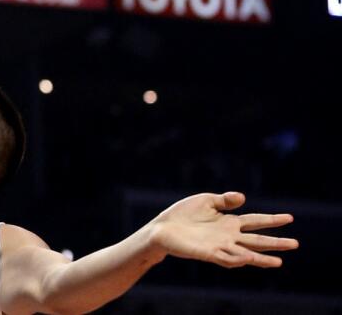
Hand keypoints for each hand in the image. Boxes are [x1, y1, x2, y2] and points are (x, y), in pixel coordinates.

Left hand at [148, 192, 297, 268]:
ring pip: (245, 254)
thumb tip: (243, 197)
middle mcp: (228, 236)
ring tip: (279, 261)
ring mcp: (219, 246)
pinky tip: (248, 258)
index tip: (290, 217)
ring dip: (261, 258)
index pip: (255, 221)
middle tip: (296, 244)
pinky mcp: (207, 253)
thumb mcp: (205, 201)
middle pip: (256, 240)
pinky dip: (237, 259)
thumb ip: (224, 200)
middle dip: (275, 242)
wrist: (162, 229)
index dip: (272, 220)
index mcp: (229, 223)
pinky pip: (225, 258)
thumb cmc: (184, 215)